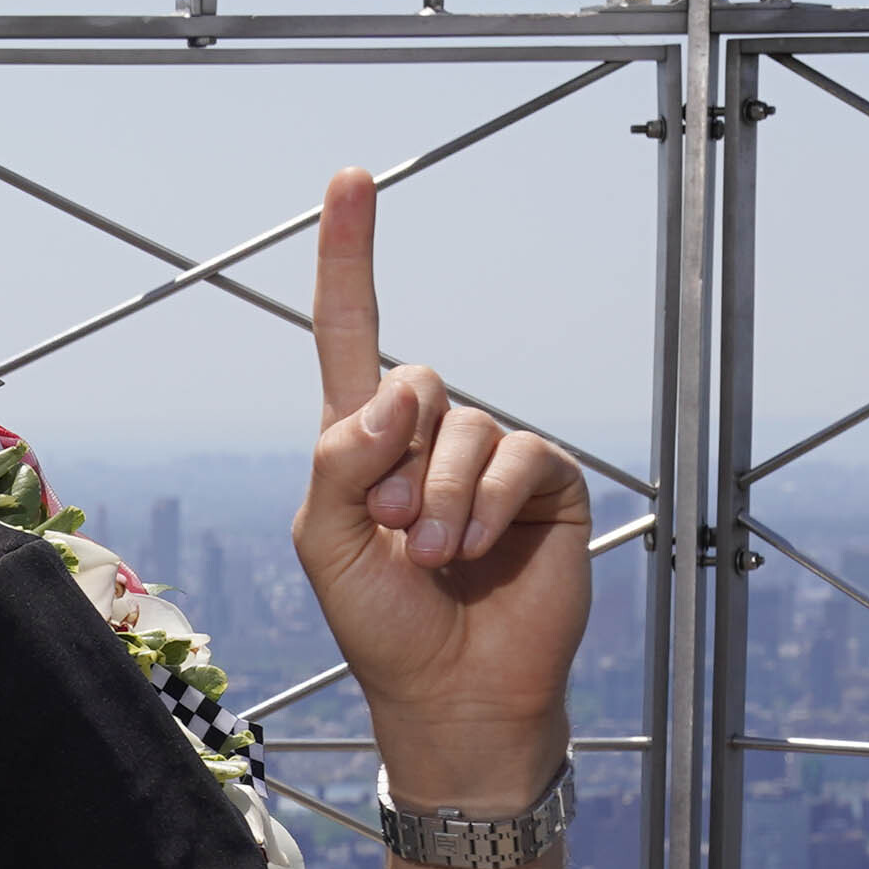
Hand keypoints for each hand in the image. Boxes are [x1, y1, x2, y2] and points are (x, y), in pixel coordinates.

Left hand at [289, 169, 590, 811]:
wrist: (450, 691)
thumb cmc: (379, 621)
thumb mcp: (323, 540)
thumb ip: (339, 458)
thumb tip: (399, 391)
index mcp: (362, 438)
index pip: (352, 331)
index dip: (350, 255)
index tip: (351, 177)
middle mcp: (428, 434)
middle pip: (414, 380)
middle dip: (394, 462)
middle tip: (391, 532)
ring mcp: (490, 456)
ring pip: (464, 427)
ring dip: (438, 502)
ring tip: (432, 560)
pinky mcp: (545, 482)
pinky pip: (518, 458)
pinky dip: (485, 507)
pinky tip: (475, 552)